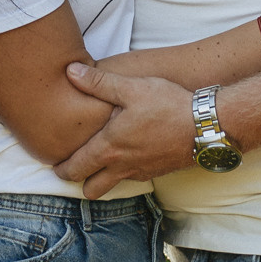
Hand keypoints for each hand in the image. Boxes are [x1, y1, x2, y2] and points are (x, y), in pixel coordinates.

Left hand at [52, 62, 198, 197]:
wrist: (207, 126)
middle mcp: (122, 166)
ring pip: (111, 188)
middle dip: (78, 182)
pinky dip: (123, 172)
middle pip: (89, 190)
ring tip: (98, 162)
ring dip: (101, 180)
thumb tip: (70, 71)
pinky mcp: (157, 172)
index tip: (53, 162)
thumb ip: (98, 82)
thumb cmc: (169, 105)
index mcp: (109, 147)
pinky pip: (132, 179)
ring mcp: (140, 172)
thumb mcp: (132, 88)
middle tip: (73, 167)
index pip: (74, 169)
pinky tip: (128, 154)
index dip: (60, 168)